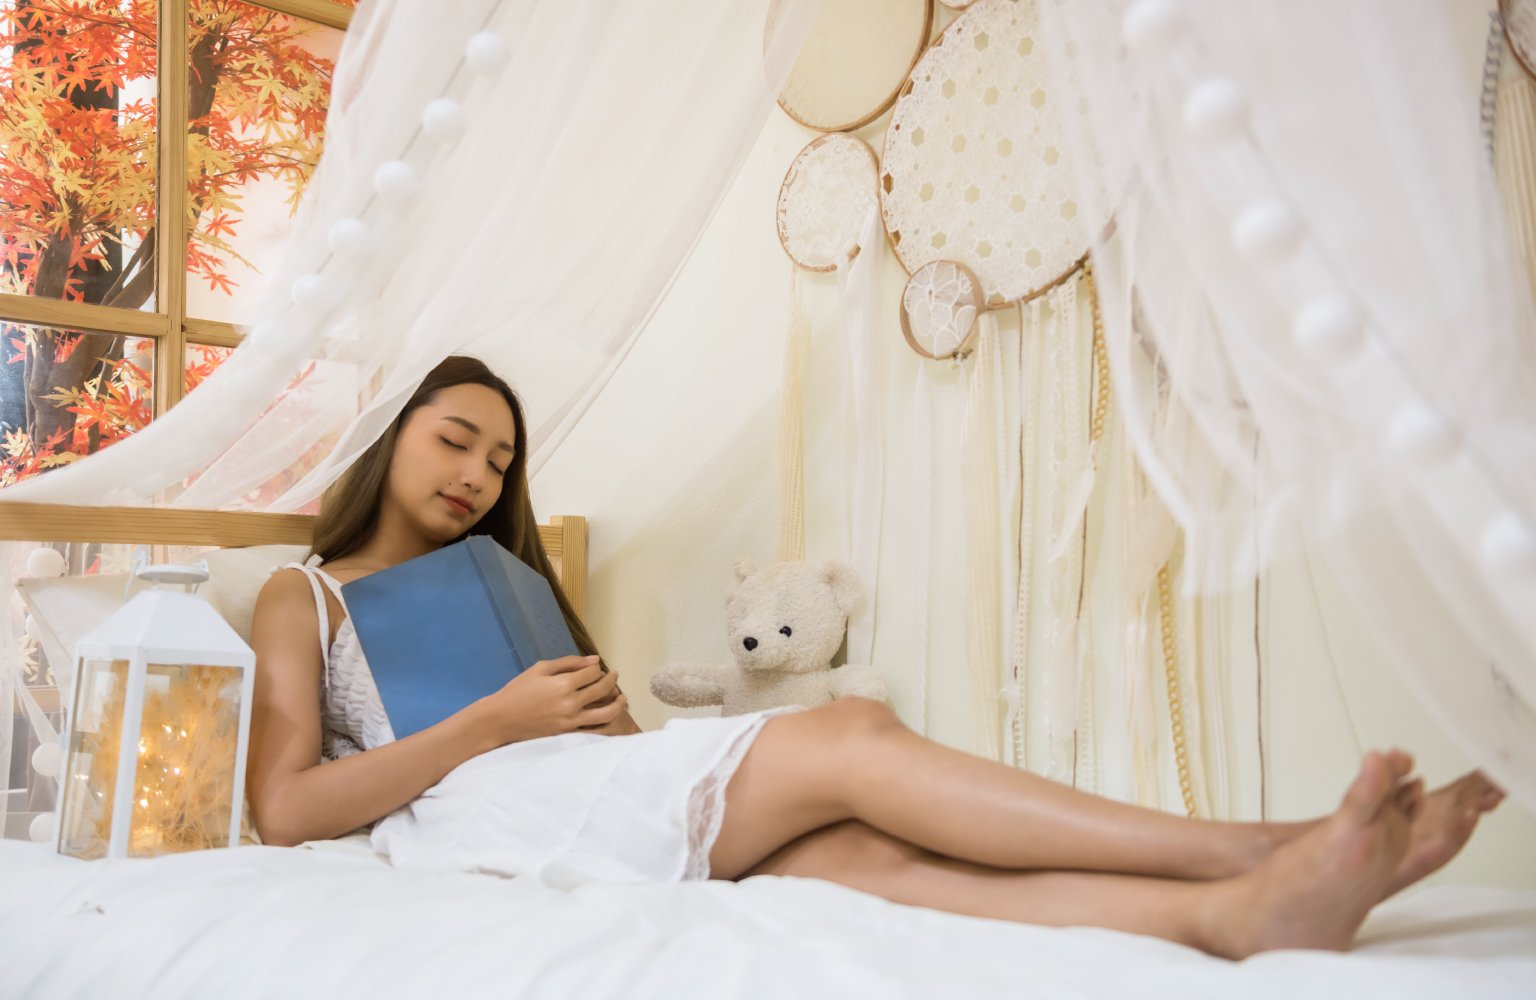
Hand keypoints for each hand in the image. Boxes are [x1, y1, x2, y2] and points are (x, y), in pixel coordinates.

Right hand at [471, 655, 628, 746]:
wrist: (501, 720)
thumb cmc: (518, 691)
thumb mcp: (540, 669)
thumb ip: (569, 663)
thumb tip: (594, 660)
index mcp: (563, 684)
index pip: (592, 673)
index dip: (597, 668)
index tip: (597, 667)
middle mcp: (570, 704)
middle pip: (602, 690)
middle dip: (611, 680)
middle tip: (614, 676)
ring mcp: (570, 722)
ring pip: (606, 714)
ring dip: (618, 704)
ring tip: (622, 698)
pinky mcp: (568, 735)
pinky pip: (595, 731)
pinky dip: (606, 724)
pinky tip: (610, 717)